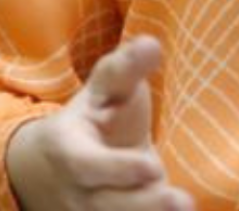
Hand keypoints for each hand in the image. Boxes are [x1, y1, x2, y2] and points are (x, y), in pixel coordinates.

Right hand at [5, 36, 192, 210]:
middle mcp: (72, 189)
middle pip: (104, 204)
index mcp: (67, 149)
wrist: (53, 165)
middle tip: (181, 202)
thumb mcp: (104, 88)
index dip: (115, 169)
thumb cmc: (94, 116)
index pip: (85, 165)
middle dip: (143, 205)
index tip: (151, 167)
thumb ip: (126, 69)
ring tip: (185, 208)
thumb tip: (150, 44)